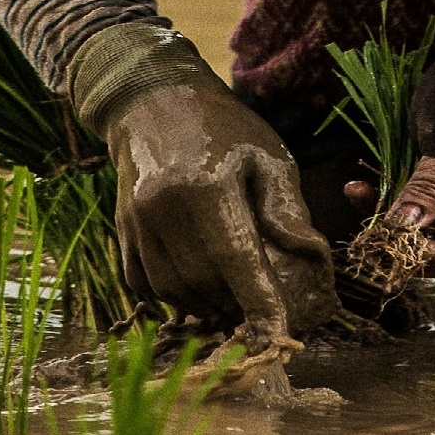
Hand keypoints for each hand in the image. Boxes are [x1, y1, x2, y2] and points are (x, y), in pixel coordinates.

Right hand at [76, 27, 336, 345]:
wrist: (154, 100)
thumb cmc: (222, 127)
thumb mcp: (266, 154)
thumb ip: (286, 208)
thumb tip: (313, 256)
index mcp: (208, 186)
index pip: (238, 260)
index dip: (260, 303)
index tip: (279, 334)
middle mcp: (166, 209)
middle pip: (204, 283)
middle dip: (234, 306)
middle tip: (258, 310)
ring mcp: (137, 222)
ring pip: (173, 291)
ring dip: (204, 305)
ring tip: (230, 300)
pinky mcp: (121, 230)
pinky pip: (144, 285)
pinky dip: (172, 297)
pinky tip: (195, 288)